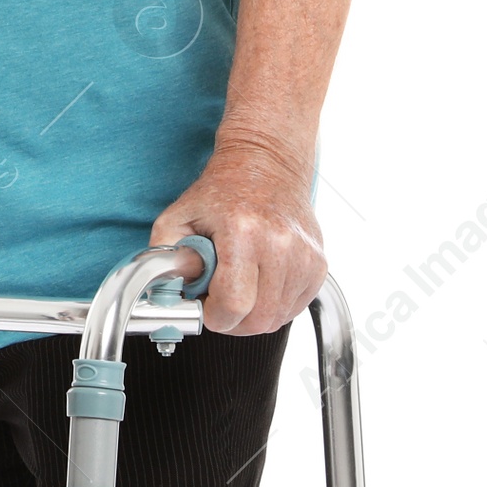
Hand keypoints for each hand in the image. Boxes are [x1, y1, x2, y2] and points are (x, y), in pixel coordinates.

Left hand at [149, 138, 325, 334]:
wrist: (267, 165)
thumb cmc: (222, 190)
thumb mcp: (180, 215)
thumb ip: (168, 257)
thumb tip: (172, 294)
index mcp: (242, 231)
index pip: (233, 304)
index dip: (214, 315)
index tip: (205, 304)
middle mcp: (280, 244)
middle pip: (258, 320)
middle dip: (232, 321)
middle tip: (219, 301)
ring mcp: (304, 256)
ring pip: (277, 319)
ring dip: (253, 314)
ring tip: (240, 286)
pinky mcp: (318, 264)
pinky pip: (295, 308)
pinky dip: (274, 306)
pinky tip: (260, 282)